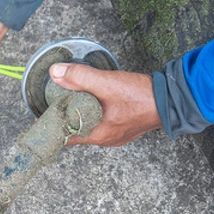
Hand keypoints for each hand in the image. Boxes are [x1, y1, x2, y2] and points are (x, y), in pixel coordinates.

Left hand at [48, 63, 162, 146]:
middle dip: (65, 119)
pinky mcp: (125, 127)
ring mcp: (117, 135)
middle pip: (78, 132)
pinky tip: (94, 103)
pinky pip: (103, 123)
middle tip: (54, 105)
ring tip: (71, 101)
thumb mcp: (106, 83)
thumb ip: (80, 77)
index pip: (66, 137)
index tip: (41, 117)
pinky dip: (94, 114)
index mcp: (98, 135)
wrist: (171, 100)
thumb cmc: (140, 97)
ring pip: (91, 127)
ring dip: (81, 116)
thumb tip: (56, 73)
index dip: (52, 127)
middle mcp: (106, 139)